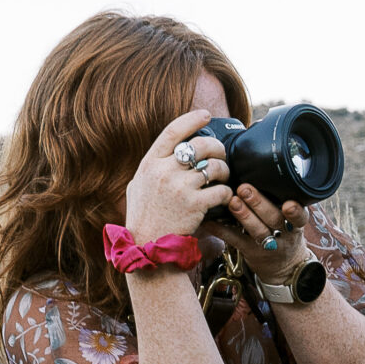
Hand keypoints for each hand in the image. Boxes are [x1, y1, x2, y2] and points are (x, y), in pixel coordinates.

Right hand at [124, 109, 236, 247]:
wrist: (147, 248)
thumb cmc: (143, 218)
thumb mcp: (137, 187)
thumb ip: (152, 168)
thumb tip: (167, 151)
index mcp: (149, 164)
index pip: (173, 131)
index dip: (191, 120)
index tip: (205, 115)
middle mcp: (163, 172)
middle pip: (200, 145)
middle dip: (216, 147)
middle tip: (221, 154)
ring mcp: (179, 188)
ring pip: (214, 166)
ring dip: (224, 170)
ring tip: (224, 177)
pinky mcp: (195, 205)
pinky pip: (221, 190)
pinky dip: (227, 192)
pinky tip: (224, 197)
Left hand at [214, 180, 311, 275]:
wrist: (283, 266)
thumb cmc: (285, 232)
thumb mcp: (293, 220)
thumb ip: (284, 201)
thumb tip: (263, 171)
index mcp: (296, 224)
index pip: (300, 218)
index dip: (295, 212)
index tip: (289, 204)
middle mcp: (284, 235)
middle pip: (274, 220)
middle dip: (259, 204)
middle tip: (245, 189)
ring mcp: (267, 246)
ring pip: (257, 231)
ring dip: (243, 215)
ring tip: (232, 201)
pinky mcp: (250, 252)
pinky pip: (235, 240)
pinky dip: (222, 229)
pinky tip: (211, 220)